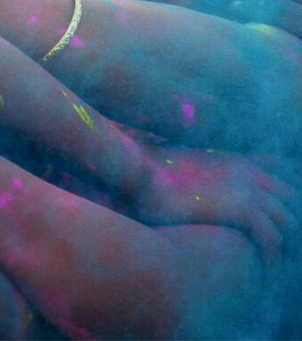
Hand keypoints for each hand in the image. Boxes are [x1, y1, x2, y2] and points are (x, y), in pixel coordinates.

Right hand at [131, 143, 297, 263]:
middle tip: (271, 244)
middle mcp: (249, 173)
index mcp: (238, 160)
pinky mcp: (243, 208)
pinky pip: (273, 239)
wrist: (143, 172)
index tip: (271, 220)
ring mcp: (249, 189)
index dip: (279, 199)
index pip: (279, 173)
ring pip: (289, 221)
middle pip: (293, 199)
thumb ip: (203, 172)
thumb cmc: (156, 173)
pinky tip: (262, 270)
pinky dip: (272, 258)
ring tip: (270, 261)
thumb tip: (199, 186)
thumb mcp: (184, 164)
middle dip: (287, 222)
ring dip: (283, 242)